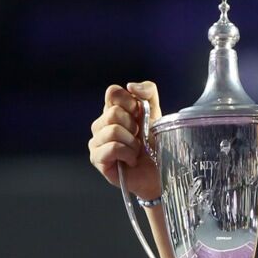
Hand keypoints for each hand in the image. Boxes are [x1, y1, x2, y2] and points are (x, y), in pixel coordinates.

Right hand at [88, 81, 162, 199]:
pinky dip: (128, 154)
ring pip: (113, 130)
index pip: (112, 92)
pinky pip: (112, 147)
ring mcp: (96, 141)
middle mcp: (101, 124)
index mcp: (113, 110)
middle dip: (134, 126)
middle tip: (140, 138)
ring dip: (132, 143)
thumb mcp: (157, 113)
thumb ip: (148, 92)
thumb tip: (130, 85)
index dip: (130, 102)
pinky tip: (131, 161)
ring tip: (136, 151)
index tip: (140, 115)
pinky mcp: (96, 158)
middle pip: (113, 112)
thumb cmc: (156, 145)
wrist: (161, 172)